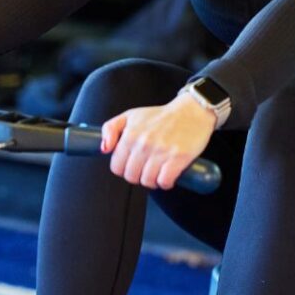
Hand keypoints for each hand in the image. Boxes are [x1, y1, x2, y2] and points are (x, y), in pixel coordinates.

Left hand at [100, 93, 215, 189]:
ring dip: (152, 181)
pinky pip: (164, 181)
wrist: (191, 112)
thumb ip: (110, 129)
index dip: (123, 169)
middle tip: (145, 168)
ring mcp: (161, 151)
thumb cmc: (159, 116)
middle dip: (137, 175)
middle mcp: (144, 144)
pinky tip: (167, 175)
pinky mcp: (178, 158)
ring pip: (147, 181)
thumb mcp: (129, 116)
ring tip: (157, 171)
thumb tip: (104, 149)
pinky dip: (165, 183)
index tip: (131, 164)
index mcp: (130, 135)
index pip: (116, 167)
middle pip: (131, 176)